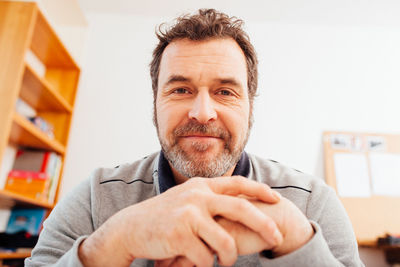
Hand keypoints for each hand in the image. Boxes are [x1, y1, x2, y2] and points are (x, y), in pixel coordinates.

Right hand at [157, 196, 313, 266]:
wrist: (131, 227)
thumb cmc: (164, 216)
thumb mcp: (187, 199)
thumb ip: (209, 199)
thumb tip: (239, 206)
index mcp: (201, 186)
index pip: (237, 184)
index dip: (259, 190)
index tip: (276, 199)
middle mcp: (197, 196)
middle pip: (241, 208)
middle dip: (263, 223)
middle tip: (277, 237)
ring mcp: (188, 215)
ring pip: (226, 243)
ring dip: (230, 258)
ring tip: (226, 262)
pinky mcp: (180, 235)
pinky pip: (204, 258)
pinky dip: (205, 265)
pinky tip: (196, 263)